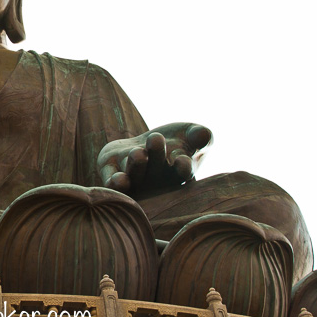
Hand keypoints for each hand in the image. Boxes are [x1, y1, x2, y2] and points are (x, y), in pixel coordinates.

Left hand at [97, 123, 212, 197]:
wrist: (145, 147)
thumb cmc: (175, 143)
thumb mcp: (190, 135)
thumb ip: (200, 136)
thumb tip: (204, 133)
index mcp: (178, 172)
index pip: (183, 171)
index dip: (184, 167)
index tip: (183, 161)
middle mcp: (157, 180)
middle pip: (156, 169)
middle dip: (156, 155)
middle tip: (155, 139)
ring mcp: (135, 180)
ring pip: (134, 175)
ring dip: (136, 166)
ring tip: (138, 153)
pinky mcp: (112, 174)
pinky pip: (112, 181)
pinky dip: (114, 183)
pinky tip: (118, 180)